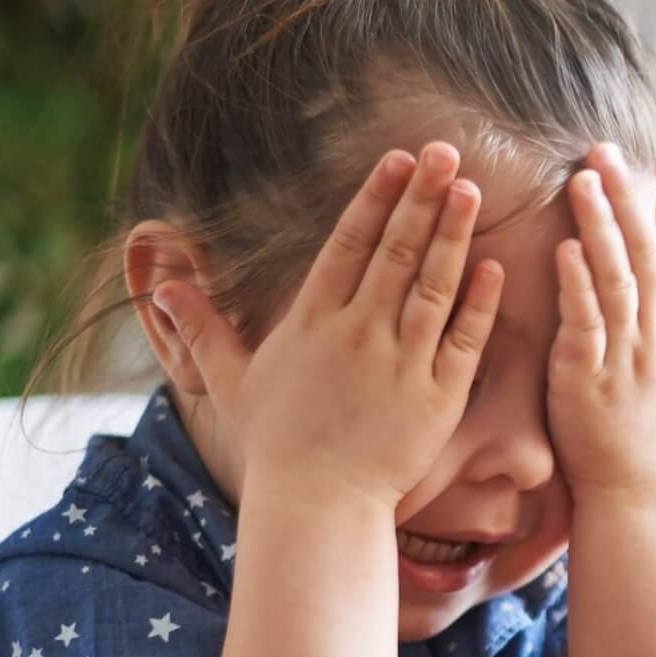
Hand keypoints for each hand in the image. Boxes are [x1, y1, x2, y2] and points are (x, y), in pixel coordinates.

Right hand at [152, 143, 502, 513]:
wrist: (318, 504)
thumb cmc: (277, 444)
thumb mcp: (232, 381)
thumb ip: (203, 329)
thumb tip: (161, 286)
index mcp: (313, 321)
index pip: (349, 244)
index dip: (376, 198)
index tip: (398, 159)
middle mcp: (359, 333)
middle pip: (396, 251)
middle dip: (422, 198)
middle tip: (447, 152)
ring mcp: (402, 363)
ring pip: (433, 285)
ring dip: (453, 235)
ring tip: (472, 190)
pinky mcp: (438, 396)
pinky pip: (464, 339)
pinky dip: (480, 302)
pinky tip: (494, 266)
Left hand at [548, 144, 655, 500]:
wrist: (638, 487)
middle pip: (649, 253)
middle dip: (631, 198)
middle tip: (607, 150)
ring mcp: (625, 353)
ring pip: (617, 278)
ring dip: (601, 227)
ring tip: (582, 181)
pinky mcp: (588, 376)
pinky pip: (586, 322)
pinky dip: (577, 285)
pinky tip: (564, 249)